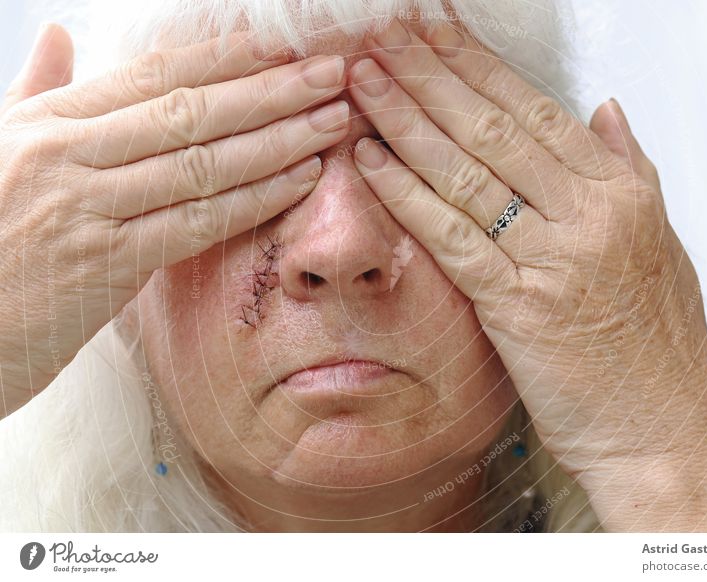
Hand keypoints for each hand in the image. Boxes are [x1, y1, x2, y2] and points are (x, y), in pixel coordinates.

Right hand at [0, 24, 349, 415]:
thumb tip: (60, 34)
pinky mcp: (106, 266)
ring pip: (201, 164)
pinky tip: (299, 180)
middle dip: (268, 90)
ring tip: (331, 121)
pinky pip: (196, 223)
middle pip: (190, 112)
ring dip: (276, 140)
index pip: (154, 76)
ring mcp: (88, 210)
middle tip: (329, 73)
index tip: (280, 46)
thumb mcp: (1, 148)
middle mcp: (69, 156)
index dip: (225, 58)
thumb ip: (38, 91)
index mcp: (50, 122)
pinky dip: (254, 200)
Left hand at [347, 19, 706, 529]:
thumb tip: (605, 111)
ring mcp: (554, 259)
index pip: (536, 110)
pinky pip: (454, 238)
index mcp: (620, 194)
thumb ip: (630, 170)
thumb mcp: (660, 244)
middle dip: (433, 76)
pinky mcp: (520, 308)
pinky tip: (372, 161)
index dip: (479, 67)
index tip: (437, 35)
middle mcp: (588, 215)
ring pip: (469, 173)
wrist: (667, 432)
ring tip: (366, 80)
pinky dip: (408, 195)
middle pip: (494, 128)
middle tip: (385, 37)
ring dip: (409, 120)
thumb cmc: (660, 348)